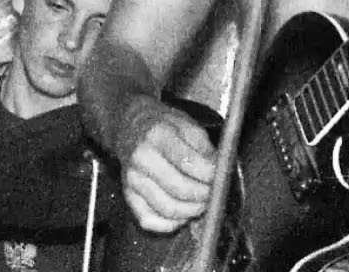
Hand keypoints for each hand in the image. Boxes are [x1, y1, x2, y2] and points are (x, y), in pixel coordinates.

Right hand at [118, 97, 216, 233]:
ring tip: (201, 202)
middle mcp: (141, 157)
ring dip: (192, 211)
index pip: (187, 162)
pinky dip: (171, 223)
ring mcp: (132, 179)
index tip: (219, 176)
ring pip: (168, 209)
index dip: (209, 174)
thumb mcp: (188, 125)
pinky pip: (150, 221)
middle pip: (179, 189)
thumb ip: (205, 148)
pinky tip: (181, 212)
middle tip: (213, 193)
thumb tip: (219, 173)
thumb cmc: (163, 126)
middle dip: (204, 196)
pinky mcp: (128, 195)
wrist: (130, 126)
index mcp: (158, 134)